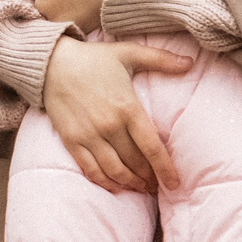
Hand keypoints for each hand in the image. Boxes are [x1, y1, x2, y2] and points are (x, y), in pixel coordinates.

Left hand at [31, 0, 111, 32]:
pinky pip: (71, 27)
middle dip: (56, 4)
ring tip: (81, 6)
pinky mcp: (70, 28)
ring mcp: (54, 18)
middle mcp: (41, 3)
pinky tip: (87, 13)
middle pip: (45, 6)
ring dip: (65, 15)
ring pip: (56, 19)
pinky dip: (78, 23)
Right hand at [40, 37, 190, 193]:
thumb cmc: (92, 58)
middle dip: (150, 178)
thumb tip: (190, 62)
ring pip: (114, 170)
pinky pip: (90, 169)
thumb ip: (161, 59)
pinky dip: (105, 182)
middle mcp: (109, 126)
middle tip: (159, 185)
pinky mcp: (71, 140)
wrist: (51, 62)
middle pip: (135, 163)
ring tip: (141, 187)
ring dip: (130, 183)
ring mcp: (88, 135)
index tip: (174, 183)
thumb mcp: (128, 53)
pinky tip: (115, 185)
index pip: (152, 148)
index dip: (165, 169)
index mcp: (127, 108)